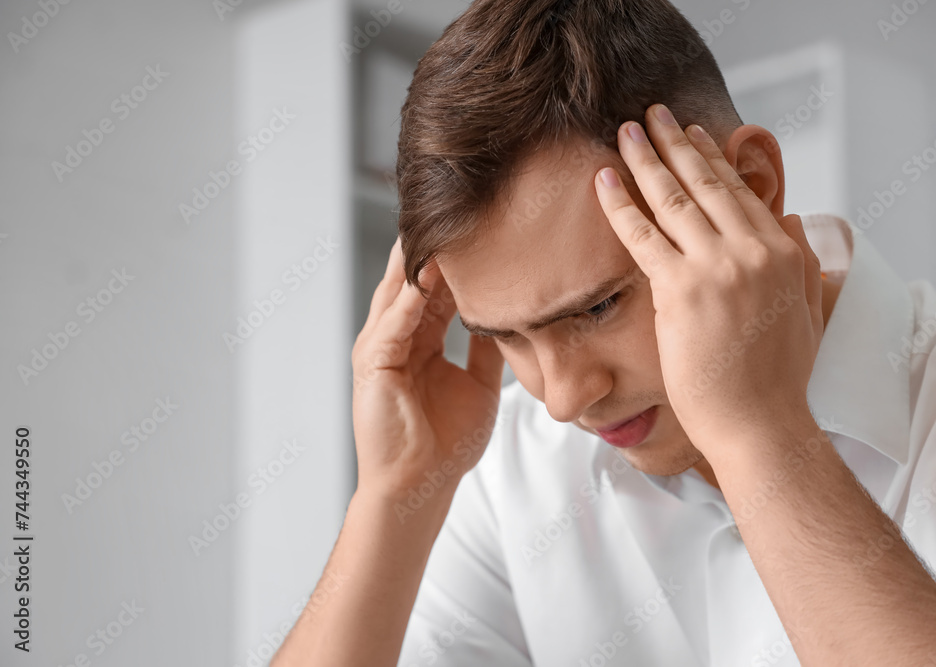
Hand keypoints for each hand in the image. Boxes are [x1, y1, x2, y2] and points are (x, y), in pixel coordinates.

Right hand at [351, 237, 505, 503]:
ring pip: (400, 291)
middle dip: (433, 246)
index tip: (482, 227)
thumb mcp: (477, 385)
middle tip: (454, 205)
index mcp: (418, 338)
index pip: (435, 286)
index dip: (456, 259)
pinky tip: (426, 274)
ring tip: (438, 223)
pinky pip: (393, 322)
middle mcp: (396, 335)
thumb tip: (510, 320)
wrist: (420, 485)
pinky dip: (408, 298)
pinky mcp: (372, 362)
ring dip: (418, 260)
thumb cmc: (445, 442)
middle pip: (415, 278)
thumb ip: (486, 350)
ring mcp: (381, 346)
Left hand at [593, 105, 823, 458]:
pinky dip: (619, 204)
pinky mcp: (681, 290)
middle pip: (705, 184)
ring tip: (625, 132)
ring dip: (644, 160)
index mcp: (782, 252)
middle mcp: (753, 250)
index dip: (711, 159)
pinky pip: (643, 236)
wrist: (761, 423)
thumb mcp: (807, 312)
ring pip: (673, 200)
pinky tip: (602, 180)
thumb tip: (793, 219)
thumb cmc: (779, 379)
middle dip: (674, 144)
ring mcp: (717, 267)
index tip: (690, 134)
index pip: (739, 192)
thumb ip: (802, 262)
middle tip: (652, 115)